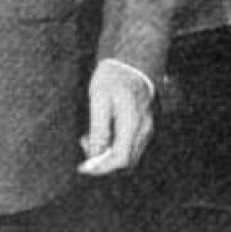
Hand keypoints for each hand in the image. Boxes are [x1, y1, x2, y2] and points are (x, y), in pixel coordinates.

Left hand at [77, 61, 154, 175]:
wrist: (131, 63)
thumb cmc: (112, 78)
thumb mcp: (98, 99)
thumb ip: (98, 128)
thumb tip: (94, 153)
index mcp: (133, 124)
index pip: (120, 158)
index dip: (101, 167)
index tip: (83, 168)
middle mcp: (145, 130)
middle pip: (126, 161)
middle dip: (103, 161)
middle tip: (84, 145)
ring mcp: (147, 129)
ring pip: (129, 155)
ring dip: (108, 154)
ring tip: (89, 136)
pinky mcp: (145, 127)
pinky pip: (131, 146)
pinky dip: (115, 146)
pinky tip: (101, 133)